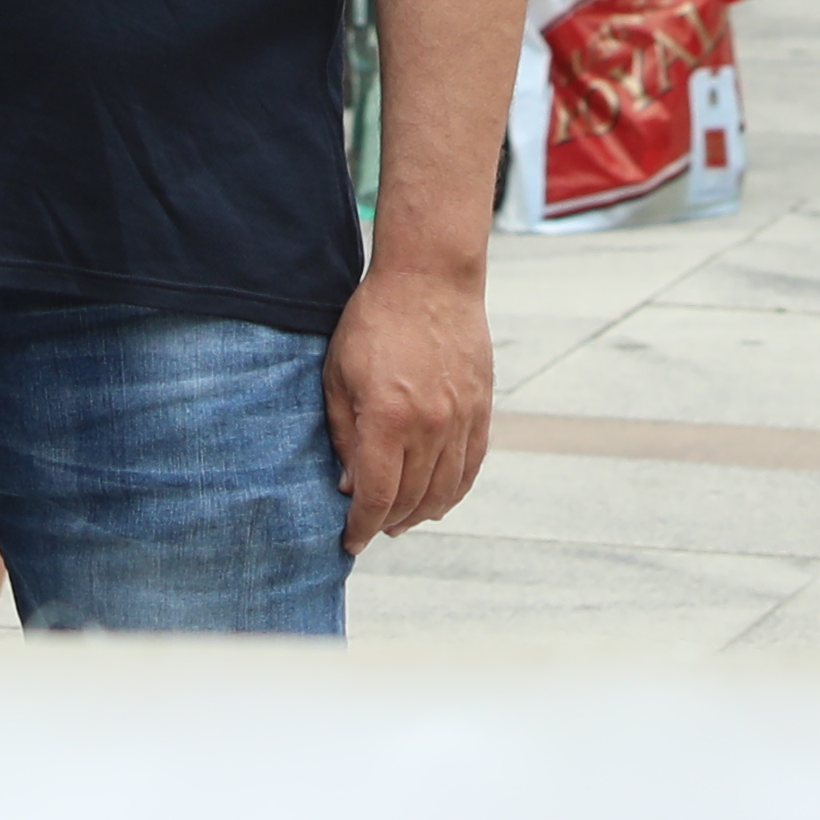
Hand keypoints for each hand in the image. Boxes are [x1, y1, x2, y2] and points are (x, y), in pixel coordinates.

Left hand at [326, 258, 492, 547]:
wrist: (431, 278)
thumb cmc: (374, 321)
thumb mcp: (338, 375)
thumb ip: (344, 435)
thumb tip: (350, 486)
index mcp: (388, 418)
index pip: (376, 496)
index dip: (361, 527)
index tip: (349, 541)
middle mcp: (430, 426)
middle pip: (411, 500)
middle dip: (387, 523)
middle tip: (370, 529)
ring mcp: (462, 419)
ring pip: (445, 490)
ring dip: (421, 514)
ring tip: (400, 519)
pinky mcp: (482, 410)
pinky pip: (471, 467)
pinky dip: (454, 492)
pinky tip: (437, 501)